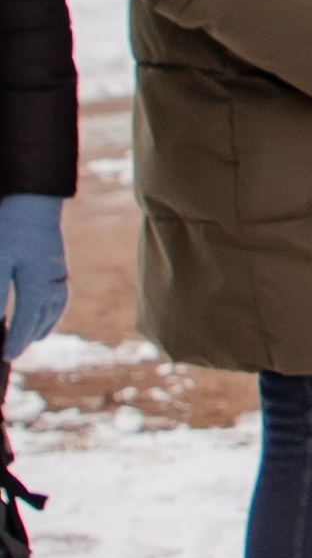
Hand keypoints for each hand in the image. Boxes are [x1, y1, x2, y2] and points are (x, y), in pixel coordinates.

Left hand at [0, 195, 69, 360]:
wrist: (36, 200)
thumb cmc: (12, 229)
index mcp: (37, 286)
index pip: (25, 323)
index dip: (14, 341)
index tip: (6, 357)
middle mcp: (52, 285)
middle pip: (41, 320)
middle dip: (26, 338)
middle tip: (12, 353)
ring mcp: (58, 276)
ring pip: (53, 311)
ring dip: (41, 327)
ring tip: (30, 339)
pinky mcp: (59, 266)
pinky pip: (59, 298)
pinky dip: (52, 312)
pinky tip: (47, 312)